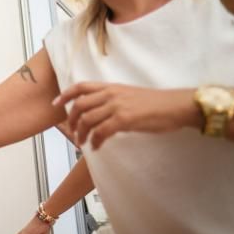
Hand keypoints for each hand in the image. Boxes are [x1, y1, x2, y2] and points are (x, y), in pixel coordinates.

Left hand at [53, 83, 199, 149]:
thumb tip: (98, 112)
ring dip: (82, 134)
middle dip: (72, 121)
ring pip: (88, 120)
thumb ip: (112, 100)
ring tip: (83, 143)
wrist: (176, 106)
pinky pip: (101, 131)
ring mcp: (117, 106)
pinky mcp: (124, 119)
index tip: (56, 104)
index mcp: (111, 87)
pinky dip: (95, 141)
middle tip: (73, 133)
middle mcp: (111, 94)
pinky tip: (97, 147)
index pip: (81, 87)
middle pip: (80, 105)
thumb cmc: (156, 103)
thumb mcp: (129, 96)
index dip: (65, 95)